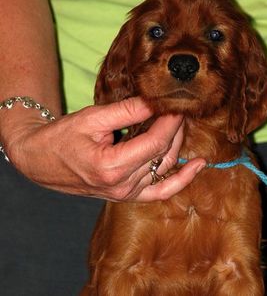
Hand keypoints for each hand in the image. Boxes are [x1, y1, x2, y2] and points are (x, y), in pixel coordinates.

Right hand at [2, 97, 205, 201]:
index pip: (155, 142)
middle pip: (163, 154)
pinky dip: (180, 180)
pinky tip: (197, 166)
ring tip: (181, 125)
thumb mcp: (92, 119)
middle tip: (178, 108)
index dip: (170, 121)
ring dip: (177, 145)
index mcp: (112, 167)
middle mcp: (122, 186)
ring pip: (165, 169)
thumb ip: (127, 111)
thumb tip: (155, 100)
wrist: (41, 161)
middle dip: (175, 129)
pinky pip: (161, 192)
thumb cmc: (61, 138)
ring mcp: (126, 194)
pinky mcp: (127, 195)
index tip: (177, 104)